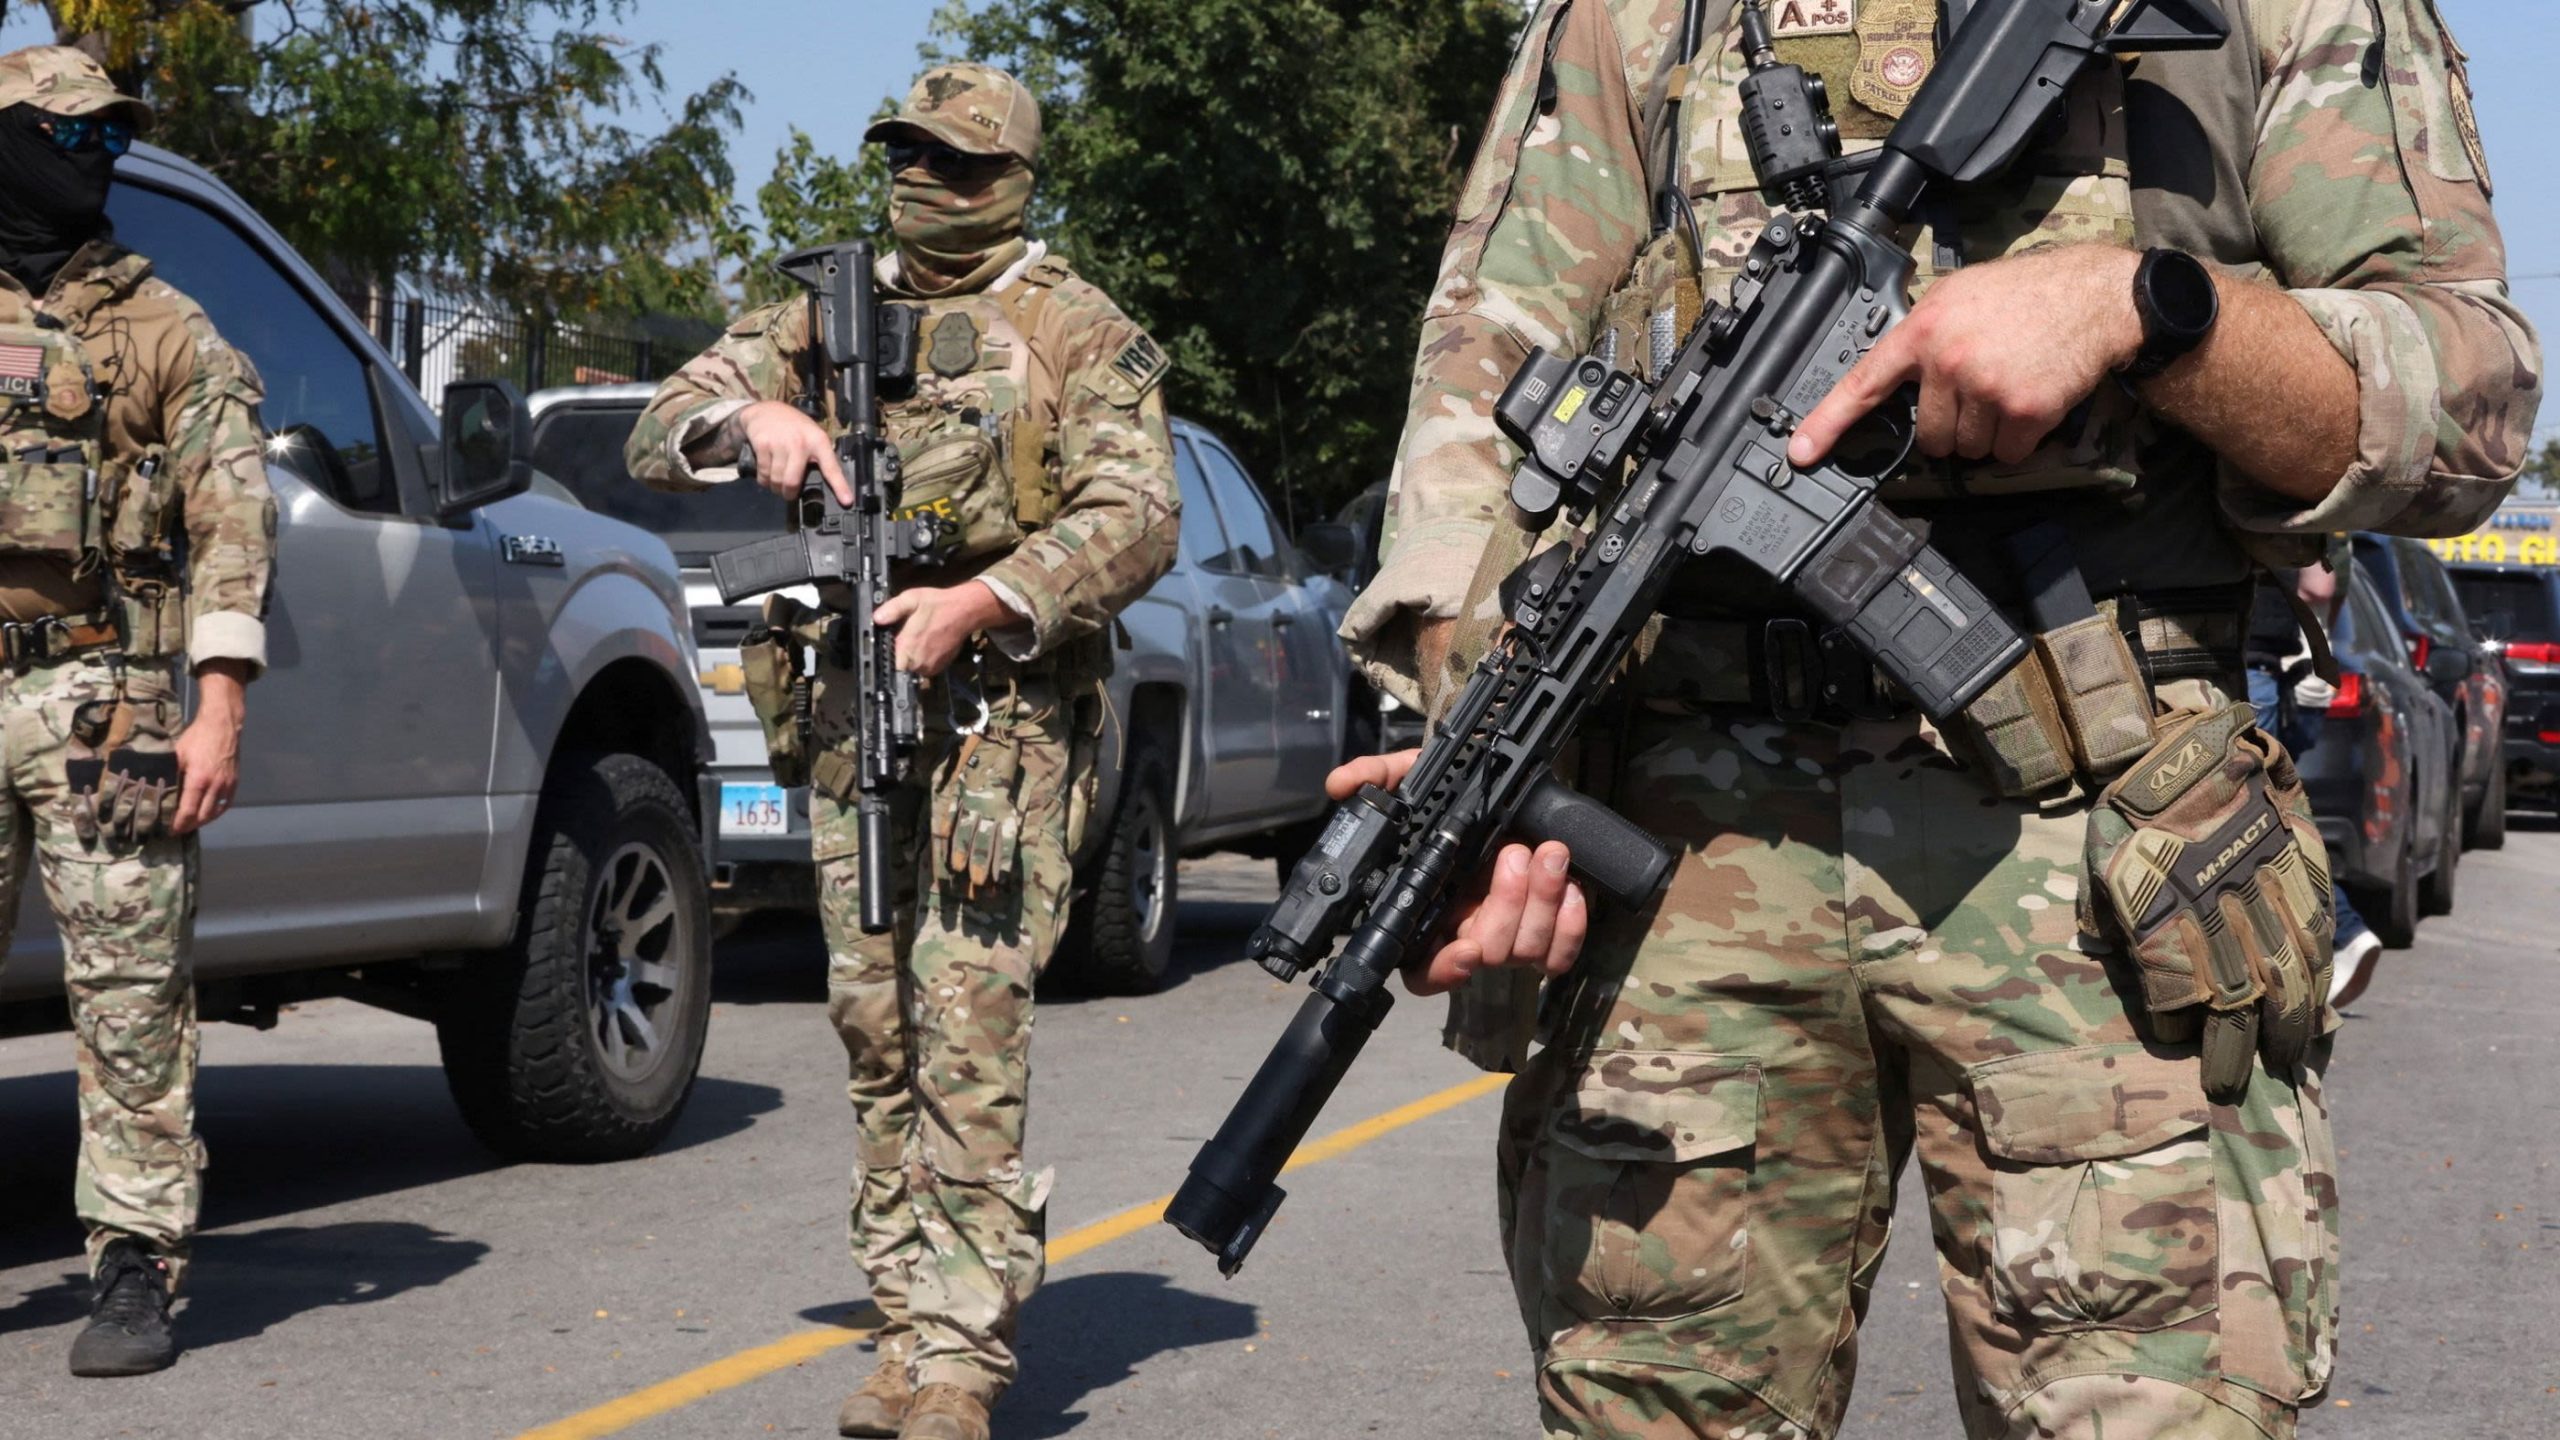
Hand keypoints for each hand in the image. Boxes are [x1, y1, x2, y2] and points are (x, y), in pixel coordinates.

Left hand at [172, 660, 248, 834]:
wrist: (223, 725)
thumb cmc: (197, 737)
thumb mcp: (177, 754)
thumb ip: (170, 774)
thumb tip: (156, 789)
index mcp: (198, 780)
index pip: (188, 811)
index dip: (178, 824)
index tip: (169, 830)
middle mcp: (215, 786)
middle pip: (202, 816)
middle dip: (188, 826)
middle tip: (177, 830)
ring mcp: (227, 785)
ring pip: (215, 813)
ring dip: (202, 821)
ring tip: (190, 824)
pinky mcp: (234, 782)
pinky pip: (225, 804)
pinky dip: (216, 813)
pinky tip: (208, 814)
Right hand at [736, 400, 851, 504]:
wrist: (765, 410)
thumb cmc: (792, 427)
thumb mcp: (811, 435)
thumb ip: (817, 456)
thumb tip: (824, 484)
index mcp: (818, 441)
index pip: (831, 468)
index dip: (839, 486)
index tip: (846, 501)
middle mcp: (800, 442)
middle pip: (793, 482)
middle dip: (789, 493)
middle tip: (788, 493)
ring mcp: (780, 443)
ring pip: (776, 480)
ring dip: (775, 487)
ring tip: (776, 482)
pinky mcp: (763, 444)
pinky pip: (763, 473)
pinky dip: (763, 479)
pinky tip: (767, 472)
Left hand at [873, 581, 1010, 677]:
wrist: (964, 611)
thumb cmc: (938, 605)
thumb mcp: (911, 599)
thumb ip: (892, 609)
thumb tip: (877, 618)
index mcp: (907, 648)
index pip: (887, 662)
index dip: (886, 653)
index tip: (889, 642)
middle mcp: (918, 662)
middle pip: (898, 665)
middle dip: (898, 653)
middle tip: (904, 636)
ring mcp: (929, 668)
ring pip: (911, 667)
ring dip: (911, 656)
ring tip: (917, 639)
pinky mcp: (938, 668)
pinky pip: (923, 668)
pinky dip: (922, 658)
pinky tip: (926, 644)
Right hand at [1324, 750, 1588, 996]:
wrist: (1512, 788)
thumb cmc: (1458, 792)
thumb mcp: (1414, 777)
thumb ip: (1376, 777)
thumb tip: (1340, 784)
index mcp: (1428, 910)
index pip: (1421, 969)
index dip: (1442, 970)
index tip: (1465, 950)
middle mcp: (1466, 930)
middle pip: (1486, 954)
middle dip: (1505, 904)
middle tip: (1513, 853)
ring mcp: (1509, 933)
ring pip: (1526, 950)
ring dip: (1542, 901)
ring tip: (1547, 853)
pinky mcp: (1549, 930)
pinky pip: (1560, 954)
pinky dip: (1571, 926)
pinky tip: (1570, 886)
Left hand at [1789, 243, 2143, 469]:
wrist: (2093, 296)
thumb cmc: (2025, 294)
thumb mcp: (1959, 295)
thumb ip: (1923, 334)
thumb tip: (1897, 375)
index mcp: (1923, 330)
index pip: (1864, 383)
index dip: (1827, 423)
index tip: (1801, 453)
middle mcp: (1948, 360)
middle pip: (1928, 436)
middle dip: (1952, 427)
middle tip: (1980, 392)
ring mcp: (1986, 387)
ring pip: (1967, 449)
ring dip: (1987, 434)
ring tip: (2010, 388)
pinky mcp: (2024, 410)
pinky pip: (2007, 454)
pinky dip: (2020, 440)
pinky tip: (2032, 402)